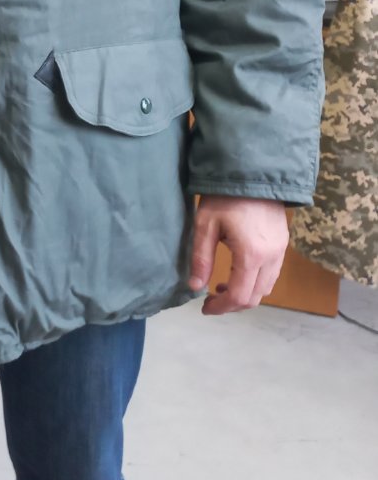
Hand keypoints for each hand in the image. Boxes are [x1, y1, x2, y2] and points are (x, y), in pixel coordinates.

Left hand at [188, 195, 288, 315]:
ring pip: (267, 288)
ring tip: (223, 285)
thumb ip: (201, 258)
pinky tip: (239, 272)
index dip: (221, 307)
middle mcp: (271, 258)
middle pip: (255, 297)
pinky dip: (256, 282)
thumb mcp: (205, 225)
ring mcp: (281, 251)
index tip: (205, 307)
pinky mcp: (283, 244)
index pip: (239, 296)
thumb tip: (195, 287)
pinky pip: (273, 274)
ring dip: (246, 294)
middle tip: (212, 298)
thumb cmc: (225, 196)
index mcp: (251, 255)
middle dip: (232, 304)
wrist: (253, 171)